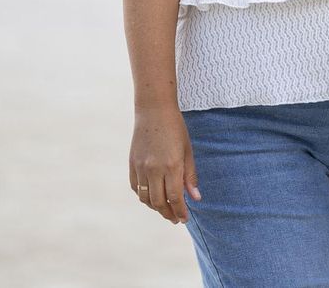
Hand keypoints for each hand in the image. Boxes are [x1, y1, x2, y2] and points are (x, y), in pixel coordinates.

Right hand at [129, 106, 201, 224]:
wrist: (154, 110)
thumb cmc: (175, 128)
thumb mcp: (188, 151)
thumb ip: (190, 176)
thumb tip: (196, 198)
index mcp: (171, 165)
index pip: (175, 198)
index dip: (180, 211)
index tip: (184, 218)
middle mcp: (154, 169)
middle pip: (159, 202)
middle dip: (168, 214)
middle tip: (176, 218)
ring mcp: (140, 167)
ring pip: (145, 198)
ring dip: (156, 208)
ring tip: (165, 210)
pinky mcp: (132, 164)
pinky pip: (136, 188)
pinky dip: (144, 196)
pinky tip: (152, 197)